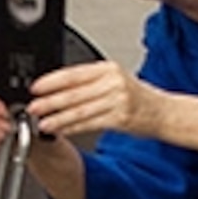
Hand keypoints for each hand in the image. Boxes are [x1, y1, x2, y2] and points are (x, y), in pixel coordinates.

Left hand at [23, 56, 143, 146]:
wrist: (164, 113)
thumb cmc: (138, 98)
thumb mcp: (115, 81)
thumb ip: (90, 82)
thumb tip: (58, 89)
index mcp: (108, 68)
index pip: (74, 73)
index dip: (52, 81)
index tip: (36, 87)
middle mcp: (113, 82)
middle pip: (75, 92)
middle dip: (50, 101)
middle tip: (34, 106)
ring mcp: (118, 100)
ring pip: (80, 110)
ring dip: (58, 117)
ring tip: (43, 121)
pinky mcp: (120, 118)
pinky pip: (90, 123)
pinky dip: (72, 128)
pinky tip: (61, 130)